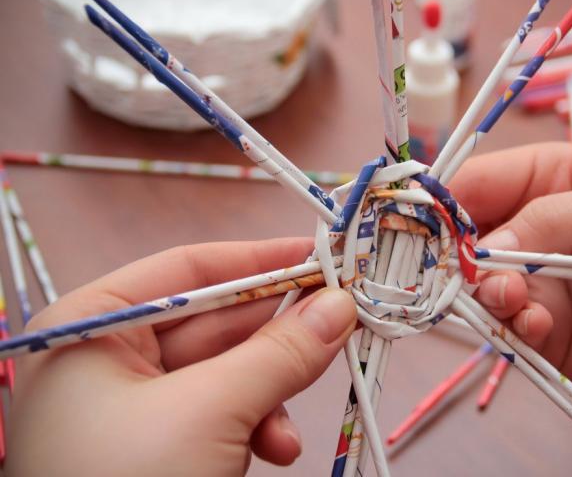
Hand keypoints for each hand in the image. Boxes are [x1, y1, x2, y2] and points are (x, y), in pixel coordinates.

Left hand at [7, 238, 356, 475]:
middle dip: (279, 335)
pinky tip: (277, 451)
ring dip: (272, 395)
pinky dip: (256, 429)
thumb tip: (341, 305)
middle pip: (216, 323)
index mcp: (92, 327)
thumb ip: (280, 354)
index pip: (189, 270)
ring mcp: (133, 408)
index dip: (260, 260)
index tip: (322, 256)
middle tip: (343, 321)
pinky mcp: (159, 448)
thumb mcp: (209, 413)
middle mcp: (110, 359)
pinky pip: (221, 416)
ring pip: (227, 375)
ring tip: (295, 421)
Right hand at [454, 143, 571, 467]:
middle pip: (461, 234)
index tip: (420, 226)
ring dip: (486, 293)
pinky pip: (502, 324)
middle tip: (464, 272)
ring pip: (475, 283)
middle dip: (454, 253)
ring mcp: (531, 279)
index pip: (476, 180)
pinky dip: (511, 325)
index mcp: (547, 178)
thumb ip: (557, 221)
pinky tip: (539, 326)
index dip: (442, 200)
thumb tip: (483, 250)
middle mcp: (529, 227)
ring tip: (518, 302)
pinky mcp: (537, 327)